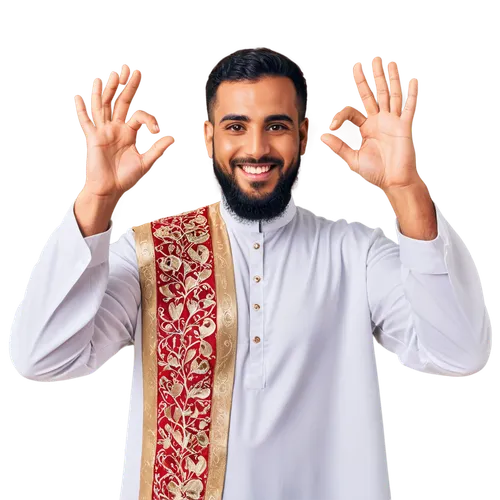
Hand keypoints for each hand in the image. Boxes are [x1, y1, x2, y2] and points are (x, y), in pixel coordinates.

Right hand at [73, 64, 175, 200]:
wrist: (110, 190)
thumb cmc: (125, 177)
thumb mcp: (145, 162)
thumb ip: (157, 148)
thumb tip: (172, 136)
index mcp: (128, 132)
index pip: (139, 115)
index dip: (150, 119)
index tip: (157, 130)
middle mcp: (115, 128)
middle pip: (120, 102)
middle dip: (125, 85)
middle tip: (130, 67)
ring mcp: (103, 131)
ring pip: (104, 106)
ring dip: (107, 90)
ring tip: (111, 74)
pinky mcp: (93, 138)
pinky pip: (86, 122)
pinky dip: (82, 109)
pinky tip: (79, 95)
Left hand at [319, 56, 421, 191]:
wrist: (394, 181)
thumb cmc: (376, 171)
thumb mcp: (353, 159)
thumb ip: (339, 146)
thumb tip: (323, 135)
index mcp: (364, 127)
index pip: (351, 111)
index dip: (340, 116)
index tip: (333, 127)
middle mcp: (378, 121)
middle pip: (373, 94)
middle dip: (368, 77)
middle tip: (363, 61)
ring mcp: (392, 121)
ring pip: (390, 94)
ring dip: (390, 78)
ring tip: (388, 61)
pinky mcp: (404, 126)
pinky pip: (409, 107)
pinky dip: (412, 93)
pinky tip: (413, 79)